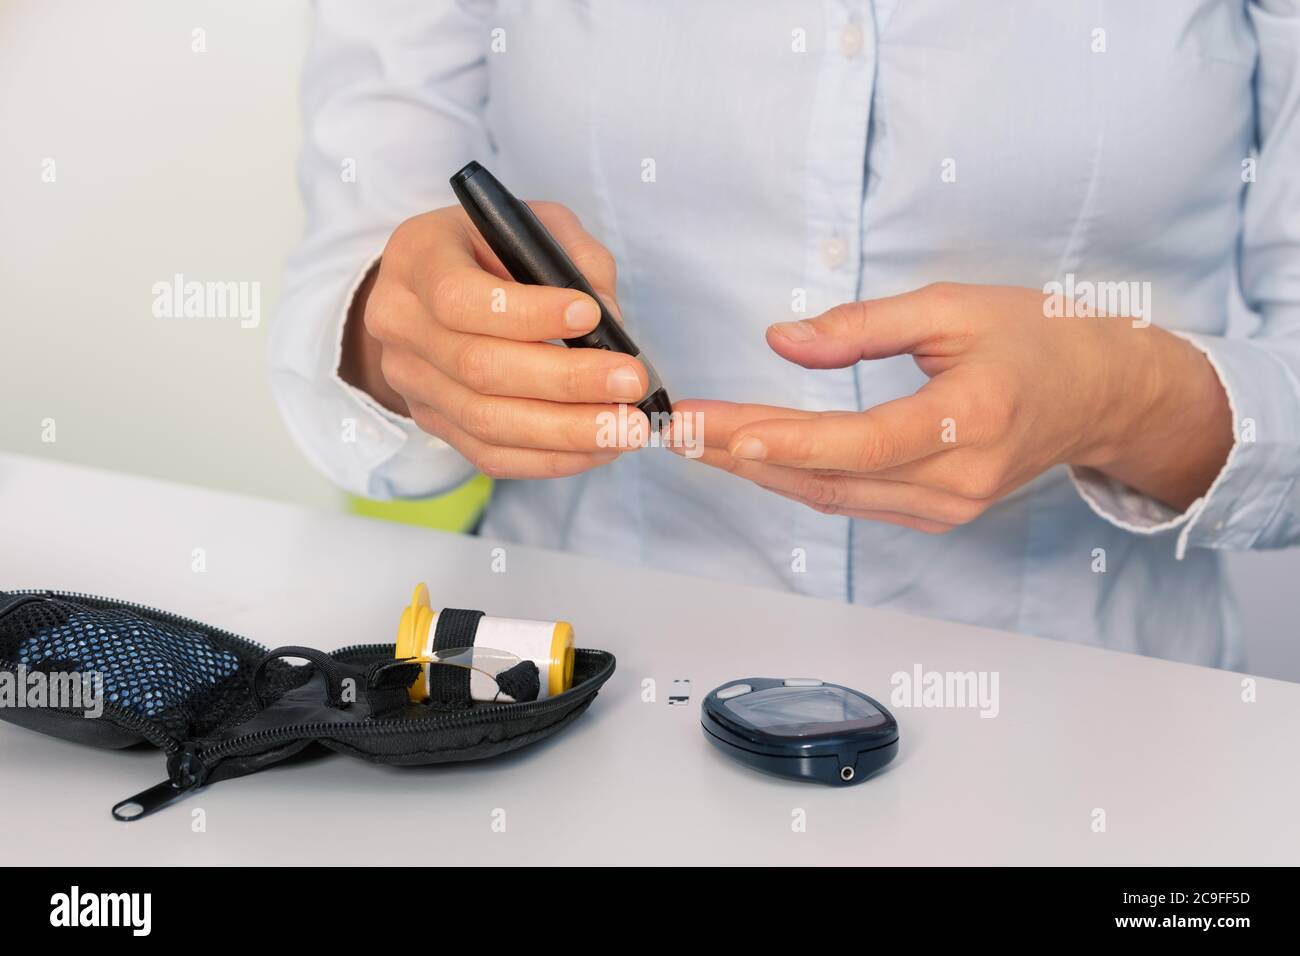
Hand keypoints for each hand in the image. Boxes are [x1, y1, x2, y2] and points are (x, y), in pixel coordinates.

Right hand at [340, 203, 649, 478]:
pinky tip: (600, 448)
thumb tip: (611, 323)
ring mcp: (412, 382)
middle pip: (480, 368)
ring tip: (626, 426)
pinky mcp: (434, 423)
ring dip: (567, 430)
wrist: (434, 290)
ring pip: (488, 421)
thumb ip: (575, 260)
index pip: (460, 298)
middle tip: (631, 383)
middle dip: (566, 380)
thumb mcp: (532, 227)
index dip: (528, 313)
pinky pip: (491, 455)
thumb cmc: (492, 249)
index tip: (591, 316)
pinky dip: (552, 458)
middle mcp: (401, 324)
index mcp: (417, 259)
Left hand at [671, 283, 1231, 532]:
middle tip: (680, 430)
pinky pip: (853, 502)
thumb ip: (864, 326)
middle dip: (745, 454)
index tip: (721, 428)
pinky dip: (798, 479)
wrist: (1098, 393)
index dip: (789, 439)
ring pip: (834, 498)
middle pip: (832, 478)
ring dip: (760, 472)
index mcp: (971, 420)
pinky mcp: (938, 515)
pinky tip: (752, 457)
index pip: (862, 441)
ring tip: (697, 442)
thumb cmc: (1035, 339)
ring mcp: (949, 508)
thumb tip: (783, 342)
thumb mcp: (953, 307)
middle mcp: (958, 480)